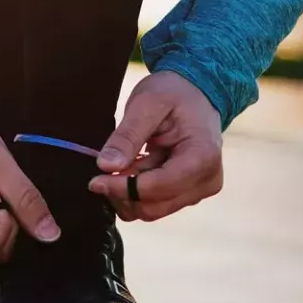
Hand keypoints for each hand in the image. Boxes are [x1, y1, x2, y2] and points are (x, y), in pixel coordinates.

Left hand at [94, 71, 224, 220]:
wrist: (195, 93)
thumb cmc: (173, 93)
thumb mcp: (146, 103)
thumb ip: (127, 135)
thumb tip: (106, 166)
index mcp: (203, 156)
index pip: (159, 187)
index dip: (123, 188)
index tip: (95, 180)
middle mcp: (207, 180)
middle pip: (154, 206)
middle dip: (123, 192)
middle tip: (102, 170)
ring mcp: (199, 190)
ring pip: (152, 210)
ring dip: (127, 192)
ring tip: (122, 161)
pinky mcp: (189, 193)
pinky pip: (155, 204)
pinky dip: (136, 191)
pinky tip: (132, 166)